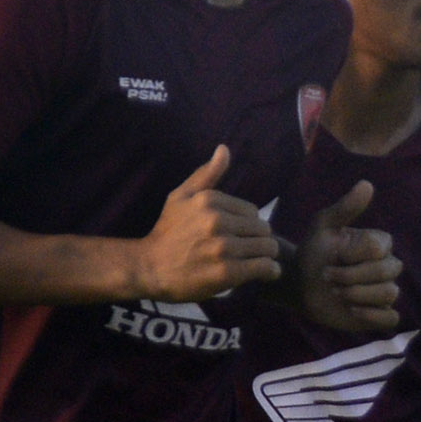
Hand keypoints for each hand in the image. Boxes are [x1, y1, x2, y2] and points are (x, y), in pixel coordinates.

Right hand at [135, 146, 281, 301]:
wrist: (150, 268)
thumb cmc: (168, 232)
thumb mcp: (180, 197)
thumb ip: (206, 174)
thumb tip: (224, 149)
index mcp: (209, 201)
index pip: (252, 211)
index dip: (248, 224)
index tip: (238, 234)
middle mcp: (217, 221)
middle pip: (263, 229)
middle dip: (259, 240)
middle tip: (247, 250)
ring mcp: (223, 247)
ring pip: (268, 247)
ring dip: (266, 256)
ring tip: (255, 261)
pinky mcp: (228, 272)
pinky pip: (266, 267)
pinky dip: (270, 271)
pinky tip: (263, 272)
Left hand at [297, 179, 401, 333]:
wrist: (300, 285)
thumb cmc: (313, 253)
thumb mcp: (323, 227)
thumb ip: (345, 208)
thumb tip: (367, 184)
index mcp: (379, 244)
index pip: (379, 248)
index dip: (353, 254)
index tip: (334, 255)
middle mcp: (387, 266)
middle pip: (386, 272)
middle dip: (351, 276)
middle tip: (328, 276)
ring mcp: (385, 291)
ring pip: (388, 294)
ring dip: (356, 294)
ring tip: (336, 292)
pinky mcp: (381, 315)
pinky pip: (390, 317)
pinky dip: (370, 314)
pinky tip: (351, 309)